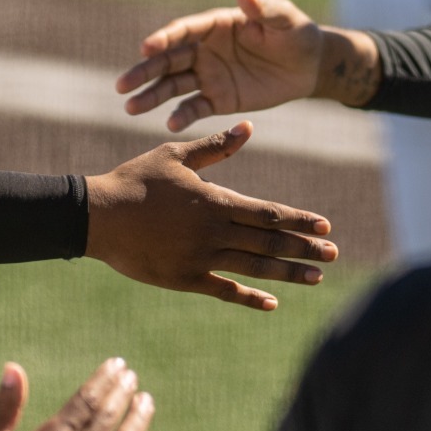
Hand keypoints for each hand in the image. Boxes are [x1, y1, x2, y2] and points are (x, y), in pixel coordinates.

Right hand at [85, 121, 336, 310]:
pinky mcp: (182, 279)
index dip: (300, 220)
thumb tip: (249, 127)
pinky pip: (224, 290)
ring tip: (317, 278)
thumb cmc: (136, 180)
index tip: (326, 226)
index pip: (270, 213)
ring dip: (288, 274)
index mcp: (216, 201)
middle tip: (334, 255)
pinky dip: (250, 298)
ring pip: (254, 268)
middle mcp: (214, 231)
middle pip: (270, 242)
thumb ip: (216, 148)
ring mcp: (199, 258)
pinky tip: (273, 303)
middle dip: (305, 249)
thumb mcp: (177, 156)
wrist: (95, 216)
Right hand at [116, 0, 326, 131]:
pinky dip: (182, 116)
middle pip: (169, 60)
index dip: (165, 38)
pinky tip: (171, 124)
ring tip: (130, 107)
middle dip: (145, 71)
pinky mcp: (219, 99)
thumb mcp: (283, 18)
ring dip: (152, 96)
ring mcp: (209, 75)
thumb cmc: (296, 33)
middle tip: (122, 85)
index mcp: (216, 25)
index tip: (147, 48)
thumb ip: (261, 8)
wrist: (310, 66)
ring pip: (173, 85)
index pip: (184, 31)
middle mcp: (205, 50)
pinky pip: (195, 108)